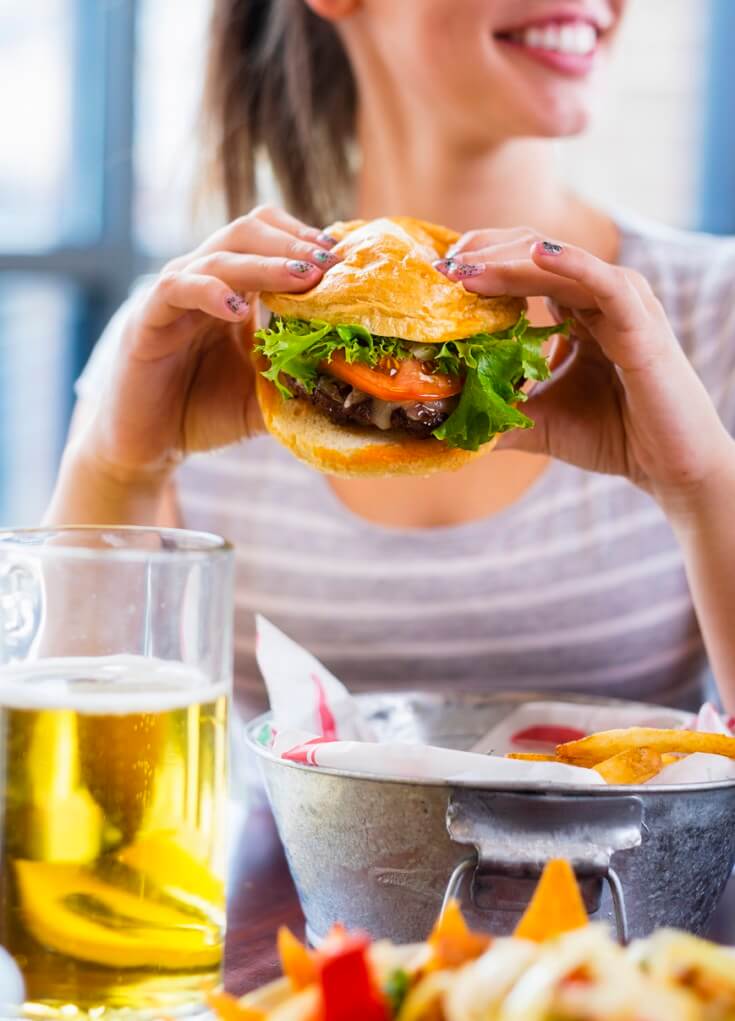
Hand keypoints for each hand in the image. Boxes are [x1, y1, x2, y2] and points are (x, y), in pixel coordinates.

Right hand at [77, 205, 339, 482]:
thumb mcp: (265, 395)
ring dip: (265, 262)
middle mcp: (204, 280)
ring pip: (218, 255)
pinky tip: (237, 309)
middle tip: (331, 263)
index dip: (307, 240)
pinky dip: (209, 291)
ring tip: (304, 276)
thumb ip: (300, 378)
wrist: (147, 446)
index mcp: (234, 288)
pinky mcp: (146, 319)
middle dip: (293, 242)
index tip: (346, 258)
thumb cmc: (203, 413)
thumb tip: (353, 378)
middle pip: (248, 230)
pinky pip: (177, 289)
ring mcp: (174, 296)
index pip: (270, 237)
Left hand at [437, 228, 734, 515]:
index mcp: (579, 310)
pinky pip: (604, 283)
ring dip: (507, 261)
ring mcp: (624, 304)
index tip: (434, 278)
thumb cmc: (614, 436)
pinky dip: (571, 265)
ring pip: (559, 263)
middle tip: (438, 269)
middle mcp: (601, 297)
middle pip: (533, 253)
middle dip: (482, 255)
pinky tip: (536, 255)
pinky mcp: (642, 325)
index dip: (478, 266)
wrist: (668, 469)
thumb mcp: (539, 421)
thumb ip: (497, 412)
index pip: (523, 268)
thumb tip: (443, 419)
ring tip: (462, 268)